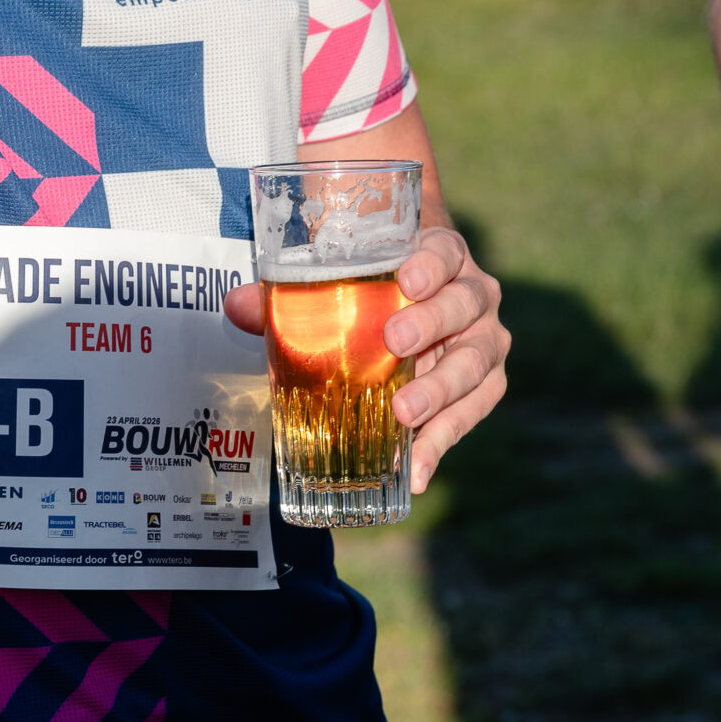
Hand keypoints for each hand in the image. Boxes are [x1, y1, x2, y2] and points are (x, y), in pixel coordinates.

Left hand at [227, 226, 509, 493]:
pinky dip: (443, 442)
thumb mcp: (337, 286)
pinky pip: (471, 413)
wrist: (414, 310)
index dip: (432, 263)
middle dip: (432, 324)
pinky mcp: (483, 386)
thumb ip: (287, 296)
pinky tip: (415, 470)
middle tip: (395, 342)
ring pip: (475, 362)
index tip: (408, 279)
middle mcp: (473, 295)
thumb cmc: (373, 291)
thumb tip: (236, 307)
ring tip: (405, 414)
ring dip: (441, 390)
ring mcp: (482, 342)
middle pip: (464, 305)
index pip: (445, 251)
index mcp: (442, 257)